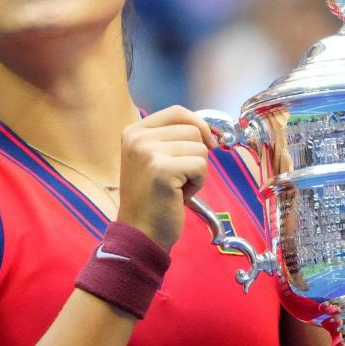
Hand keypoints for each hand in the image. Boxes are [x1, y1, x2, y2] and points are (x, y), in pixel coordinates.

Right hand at [117, 106, 216, 250]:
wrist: (140, 233)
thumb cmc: (152, 200)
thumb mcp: (154, 159)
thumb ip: (173, 139)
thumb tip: (210, 130)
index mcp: (134, 131)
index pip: (177, 112)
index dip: (199, 125)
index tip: (208, 143)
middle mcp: (138, 137)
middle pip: (192, 130)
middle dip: (195, 156)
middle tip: (178, 178)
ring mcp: (148, 152)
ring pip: (200, 148)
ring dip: (197, 171)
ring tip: (176, 187)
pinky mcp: (162, 169)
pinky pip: (201, 165)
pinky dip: (198, 183)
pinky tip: (180, 195)